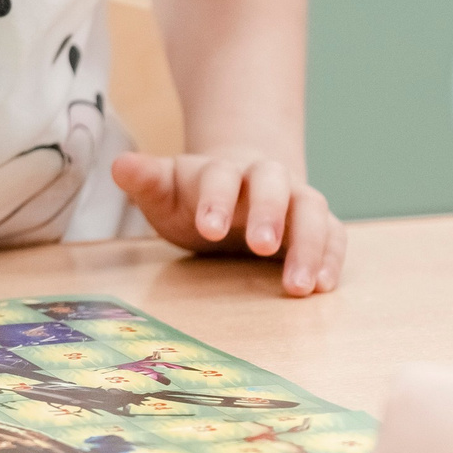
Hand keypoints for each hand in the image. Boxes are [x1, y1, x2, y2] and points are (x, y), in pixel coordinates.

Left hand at [109, 149, 345, 292]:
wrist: (237, 184)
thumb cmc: (194, 195)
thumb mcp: (165, 189)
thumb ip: (146, 180)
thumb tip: (118, 165)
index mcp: (221, 170)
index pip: (220, 177)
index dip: (214, 199)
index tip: (207, 227)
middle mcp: (265, 178)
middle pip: (273, 185)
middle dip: (268, 213)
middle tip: (261, 246)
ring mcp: (297, 198)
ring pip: (311, 210)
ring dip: (308, 245)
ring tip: (300, 287)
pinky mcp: (318, 224)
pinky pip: (333, 234)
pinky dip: (332, 256)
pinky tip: (324, 286)